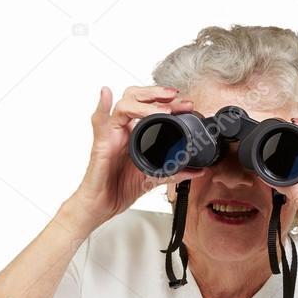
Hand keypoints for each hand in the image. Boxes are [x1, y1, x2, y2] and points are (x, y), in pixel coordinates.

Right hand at [65, 85, 204, 231]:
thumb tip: (198, 171)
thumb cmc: (122, 188)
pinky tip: (106, 95)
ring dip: (144, 103)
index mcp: (137, 134)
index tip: (186, 105)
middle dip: (157, 94)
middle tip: (176, 97)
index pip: (152, 109)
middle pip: (137, 98)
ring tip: (162, 109)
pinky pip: (99, 121)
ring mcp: (113, 133)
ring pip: (124, 105)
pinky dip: (102, 106)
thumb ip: (175, 173)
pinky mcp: (102, 142)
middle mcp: (125, 129)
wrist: (105, 204)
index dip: (169, 103)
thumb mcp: (155, 178)